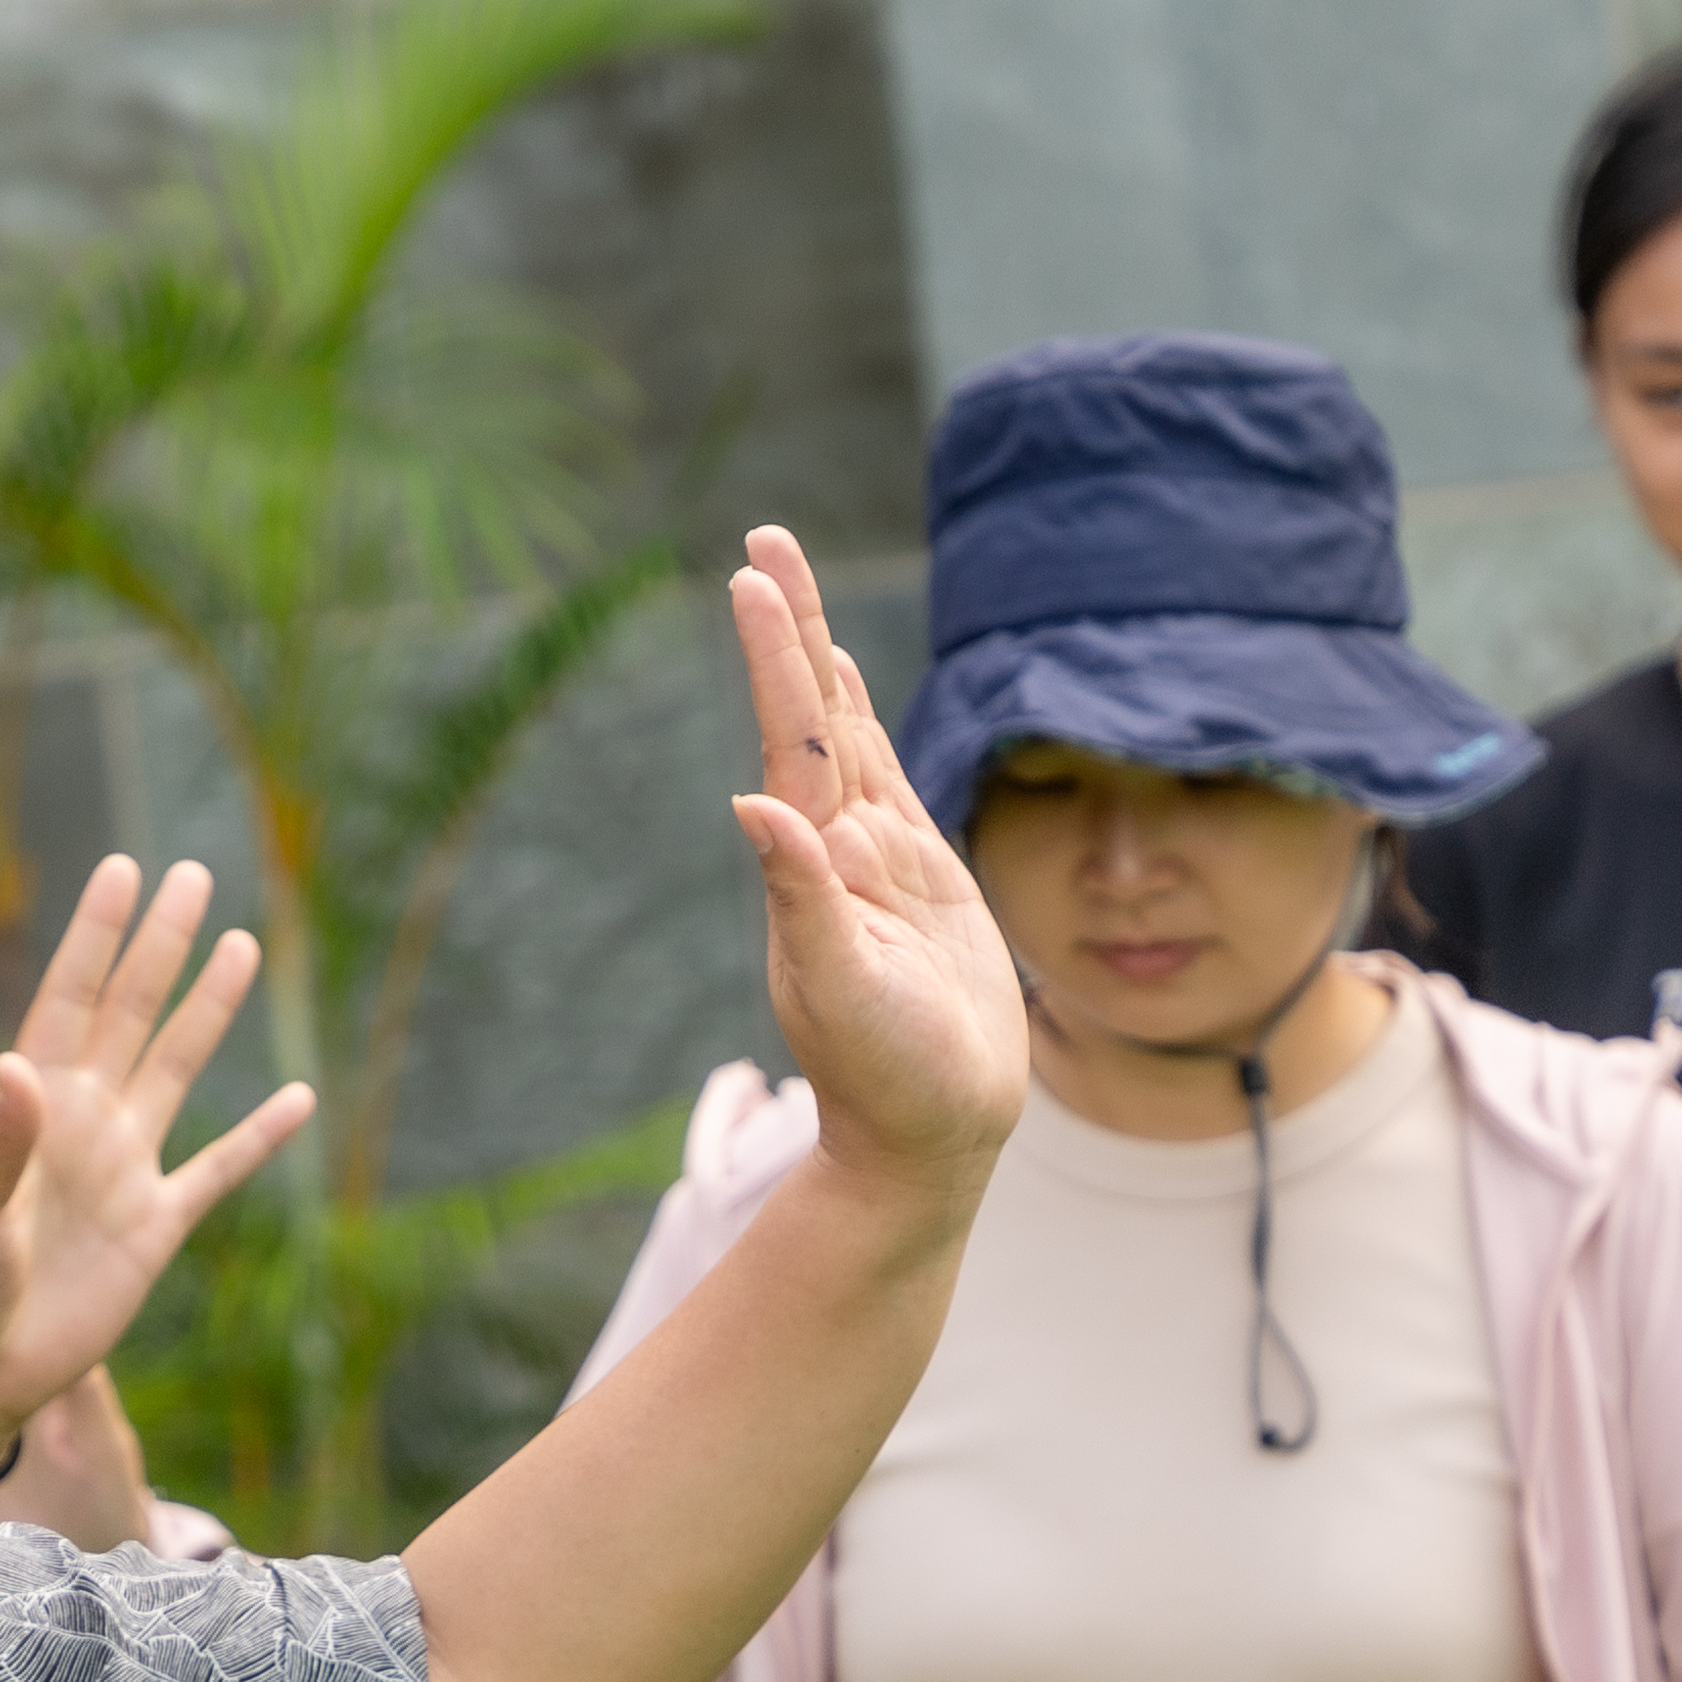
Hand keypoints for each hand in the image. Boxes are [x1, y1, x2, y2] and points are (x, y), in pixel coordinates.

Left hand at [0, 853, 315, 1511]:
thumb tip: (19, 1065)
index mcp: (29, 1106)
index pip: (69, 1000)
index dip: (96, 938)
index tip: (122, 870)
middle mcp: (83, 1122)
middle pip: (132, 1014)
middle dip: (159, 945)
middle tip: (190, 872)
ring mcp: (123, 1171)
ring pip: (178, 1070)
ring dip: (208, 1010)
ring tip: (240, 944)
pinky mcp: (154, 1229)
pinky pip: (217, 1173)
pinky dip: (259, 1139)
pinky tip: (298, 1099)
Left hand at [718, 527, 1018, 1194]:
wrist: (930, 1141)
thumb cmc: (887, 1079)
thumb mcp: (840, 991)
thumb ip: (801, 901)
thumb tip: (751, 808)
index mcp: (816, 865)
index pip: (795, 738)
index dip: (778, 656)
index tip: (753, 575)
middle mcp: (838, 851)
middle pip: (814, 716)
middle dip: (791, 628)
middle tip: (767, 541)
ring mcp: (878, 863)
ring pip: (846, 738)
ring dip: (819, 664)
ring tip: (791, 590)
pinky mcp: (921, 882)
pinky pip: (884, 782)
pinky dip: (863, 728)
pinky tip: (848, 693)